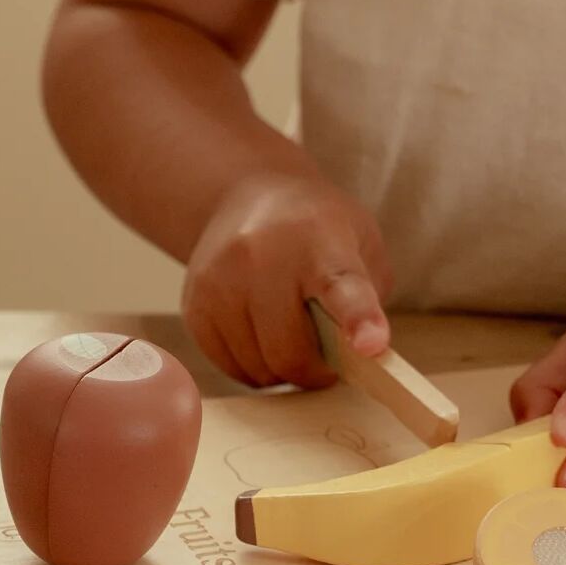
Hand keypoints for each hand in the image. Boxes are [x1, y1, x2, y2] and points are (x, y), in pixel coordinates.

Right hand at [182, 168, 394, 389]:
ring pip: (257, 368)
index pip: (342, 287)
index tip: (371, 345)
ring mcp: (221, 281)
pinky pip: (229, 367)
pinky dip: (251, 365)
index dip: (359, 319)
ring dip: (281, 368)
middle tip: (325, 356)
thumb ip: (372, 297)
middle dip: (315, 370)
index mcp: (321, 243)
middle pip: (290, 352)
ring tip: (289, 334)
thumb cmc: (315, 229)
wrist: (248, 194)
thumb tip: (363, 354)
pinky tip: (259, 332)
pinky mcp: (194, 304)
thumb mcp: (362, 241)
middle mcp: (263, 258)